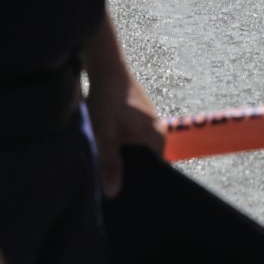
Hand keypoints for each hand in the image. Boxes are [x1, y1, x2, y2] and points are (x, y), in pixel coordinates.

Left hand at [86, 74, 165, 197]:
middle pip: (146, 162)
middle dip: (130, 173)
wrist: (106, 69)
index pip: (156, 171)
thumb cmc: (107, 99)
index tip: (125, 195)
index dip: (140, 184)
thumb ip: (110, 163)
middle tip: (109, 185)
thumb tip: (113, 193)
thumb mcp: (104, 134)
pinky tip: (107, 150)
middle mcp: (158, 132)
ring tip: (106, 168)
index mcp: (156, 137)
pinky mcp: (139, 120)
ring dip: (123, 159)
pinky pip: (133, 141)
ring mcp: (149, 125)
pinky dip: (121, 147)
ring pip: (137, 151)